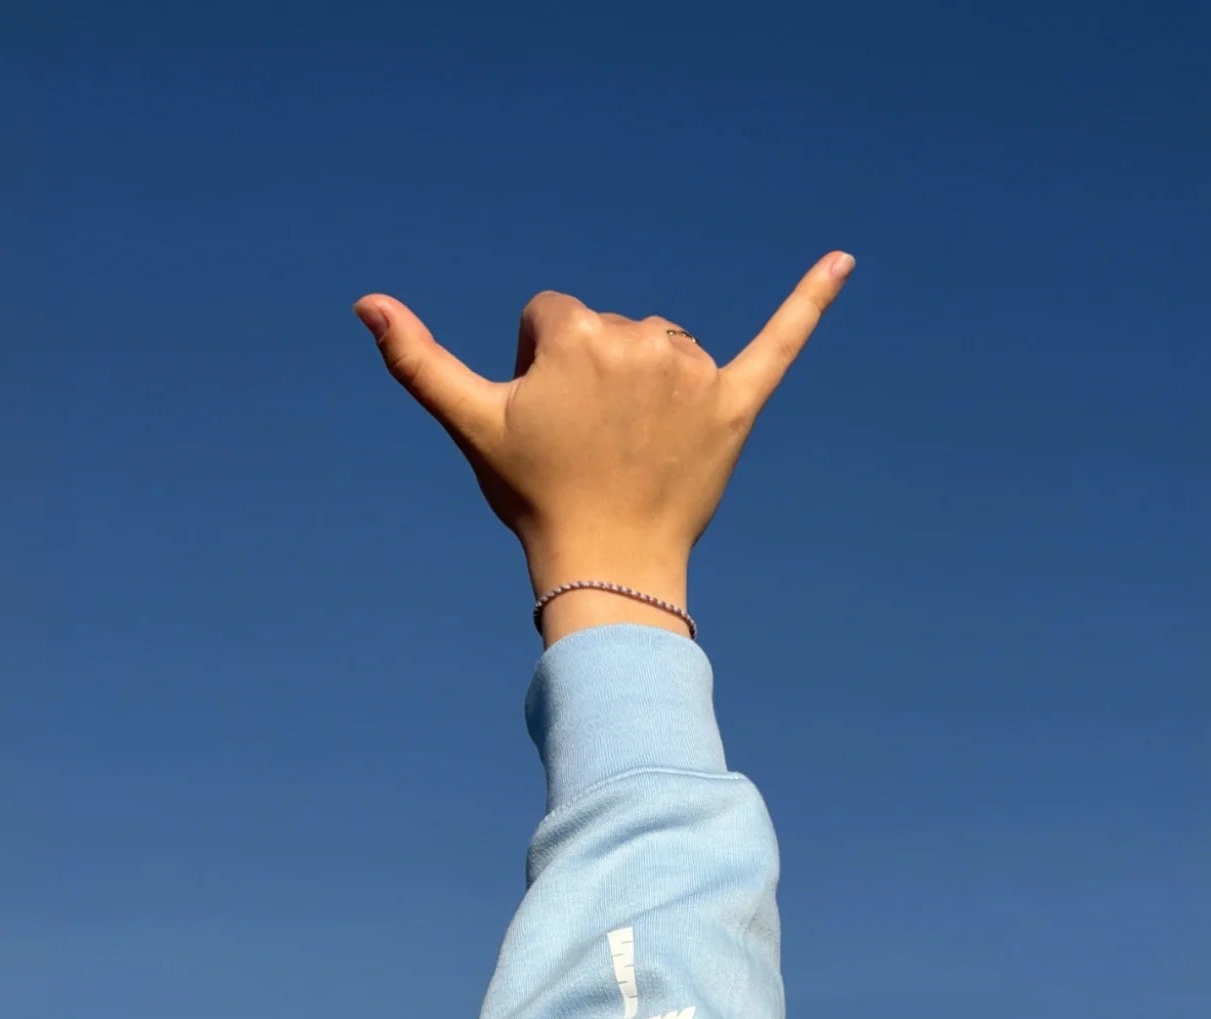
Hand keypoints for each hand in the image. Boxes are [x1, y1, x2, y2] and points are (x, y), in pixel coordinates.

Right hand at [352, 252, 854, 640]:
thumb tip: (365, 300)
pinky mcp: (736, 402)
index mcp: (576, 333)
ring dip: (647, 381)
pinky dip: (812, 301)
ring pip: (662, 343)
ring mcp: (691, 371)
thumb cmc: (535, 495)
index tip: (547, 425)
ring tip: (632, 446)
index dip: (540, 369)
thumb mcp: (471, 424)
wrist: (607, 565)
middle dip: (593, 376)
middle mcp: (639, 338)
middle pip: (609, 327)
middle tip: (588, 446)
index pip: (553, 318)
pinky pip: (779, 342)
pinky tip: (845, 262)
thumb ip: (417, 360)